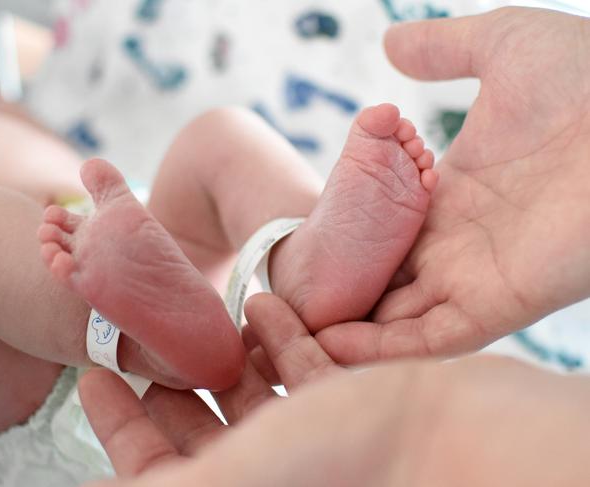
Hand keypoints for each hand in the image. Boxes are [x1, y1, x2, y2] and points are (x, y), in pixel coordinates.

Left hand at [79, 294, 589, 486]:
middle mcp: (276, 469)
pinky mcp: (353, 403)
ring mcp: (316, 436)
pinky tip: (266, 299)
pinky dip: (281, 336)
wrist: (452, 439)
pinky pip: (303, 368)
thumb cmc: (342, 460)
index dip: (118, 423)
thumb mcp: (236, 477)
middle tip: (143, 337)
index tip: (93, 373)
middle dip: (170, 380)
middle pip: (201, 427)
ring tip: (205, 311)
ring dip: (226, 351)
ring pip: (253, 393)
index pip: (154, 467)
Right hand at [316, 7, 589, 361]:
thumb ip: (442, 48)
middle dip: (330, 293)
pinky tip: (323, 347)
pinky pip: (425, 339)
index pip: (378, 227)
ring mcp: (472, 276)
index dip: (337, 240)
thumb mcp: (502, 45)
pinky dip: (377, 350)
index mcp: (449, 191)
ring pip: (393, 318)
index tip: (294, 250)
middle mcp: (454, 241)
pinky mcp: (494, 305)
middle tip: (273, 303)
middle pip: (378, 279)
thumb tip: (390, 42)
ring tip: (282, 334)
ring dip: (340, 328)